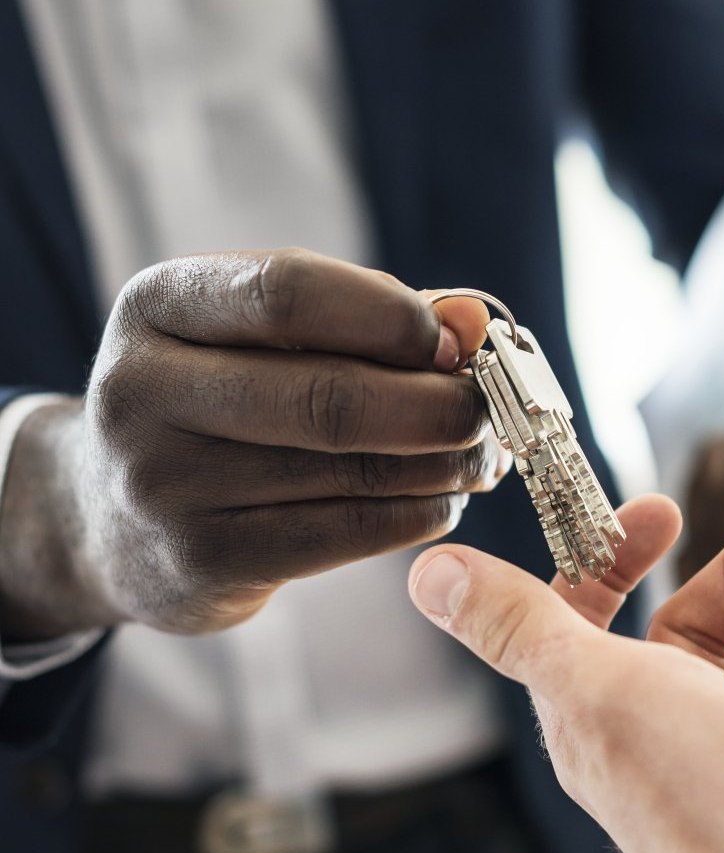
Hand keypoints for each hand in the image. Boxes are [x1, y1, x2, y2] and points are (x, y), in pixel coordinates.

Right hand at [0, 249, 506, 637]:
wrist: (108, 518)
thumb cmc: (214, 406)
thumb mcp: (259, 339)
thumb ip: (365, 318)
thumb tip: (472, 318)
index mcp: (158, 306)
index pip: (289, 292)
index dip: (393, 318)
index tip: (456, 343)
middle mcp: (144, 391)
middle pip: (330, 396)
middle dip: (437, 406)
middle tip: (486, 413)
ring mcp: (167, 484)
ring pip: (348, 471)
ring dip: (441, 465)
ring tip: (478, 457)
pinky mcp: (204, 560)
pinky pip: (344, 534)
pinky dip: (416, 515)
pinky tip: (442, 501)